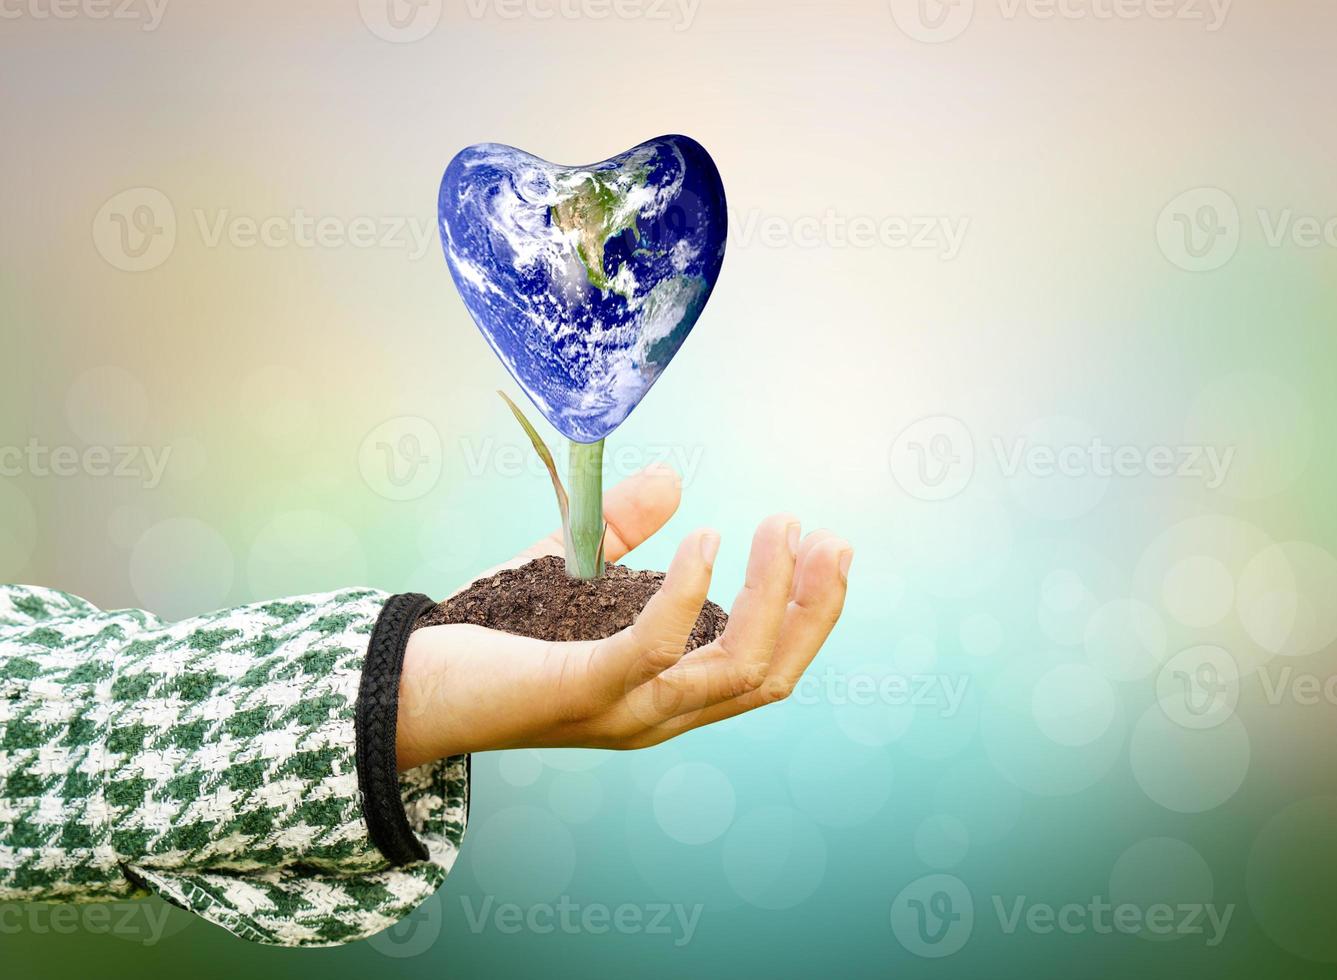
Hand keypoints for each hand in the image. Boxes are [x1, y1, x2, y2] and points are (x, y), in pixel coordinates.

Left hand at [395, 465, 852, 769]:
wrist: (403, 685)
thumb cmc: (489, 637)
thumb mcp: (569, 571)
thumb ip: (621, 531)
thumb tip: (675, 478)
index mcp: (664, 694)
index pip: (763, 670)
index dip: (807, 613)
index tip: (822, 544)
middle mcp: (657, 715)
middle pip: (769, 676)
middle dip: (812, 607)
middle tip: (827, 536)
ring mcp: (624, 710)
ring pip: (734, 669)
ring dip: (771, 594)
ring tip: (779, 527)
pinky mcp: (583, 692)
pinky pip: (657, 649)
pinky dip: (690, 592)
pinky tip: (704, 538)